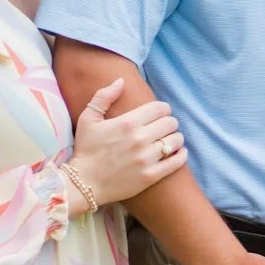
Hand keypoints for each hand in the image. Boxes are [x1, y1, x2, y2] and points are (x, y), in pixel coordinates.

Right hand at [66, 78, 188, 207]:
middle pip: (171, 122)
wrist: (83, 183)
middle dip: (168, 123)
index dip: (162, 109)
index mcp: (127, 123)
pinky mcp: (151, 175)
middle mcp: (140, 139)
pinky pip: (177, 161)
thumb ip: (104, 96)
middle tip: (162, 128)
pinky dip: (180, 155)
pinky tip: (176, 153)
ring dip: (174, 139)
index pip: (161, 108)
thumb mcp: (88, 119)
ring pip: (176, 140)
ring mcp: (146, 158)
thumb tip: (121, 81)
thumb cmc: (86, 150)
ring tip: (167, 141)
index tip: (158, 114)